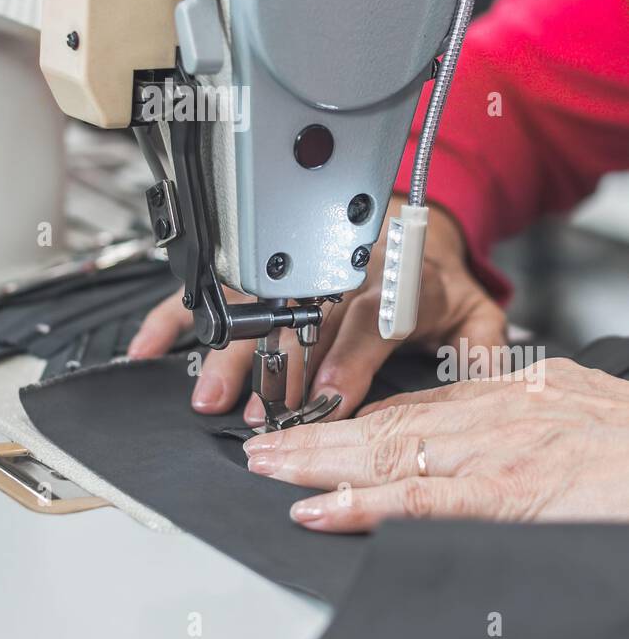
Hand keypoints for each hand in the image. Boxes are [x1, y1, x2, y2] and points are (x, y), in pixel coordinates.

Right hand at [127, 196, 505, 420]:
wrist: (409, 226)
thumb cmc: (434, 282)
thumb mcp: (476, 310)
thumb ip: (483, 349)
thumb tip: (486, 384)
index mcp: (395, 279)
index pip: (370, 317)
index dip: (349, 358)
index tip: (328, 398)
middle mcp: (338, 268)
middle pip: (302, 314)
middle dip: (275, 365)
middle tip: (252, 411)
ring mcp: (296, 267)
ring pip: (255, 304)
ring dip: (229, 349)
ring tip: (209, 393)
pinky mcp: (264, 270)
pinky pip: (217, 289)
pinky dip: (178, 316)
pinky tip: (151, 345)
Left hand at [242, 358, 628, 530]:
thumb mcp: (581, 409)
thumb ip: (531, 419)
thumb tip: (501, 440)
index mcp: (513, 391)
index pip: (420, 404)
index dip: (360, 417)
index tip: (317, 425)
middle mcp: (497, 410)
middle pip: (390, 420)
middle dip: (321, 434)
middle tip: (266, 444)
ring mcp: (501, 449)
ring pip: (390, 451)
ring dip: (321, 461)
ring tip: (270, 468)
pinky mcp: (512, 491)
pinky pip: (421, 499)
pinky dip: (363, 503)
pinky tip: (320, 507)